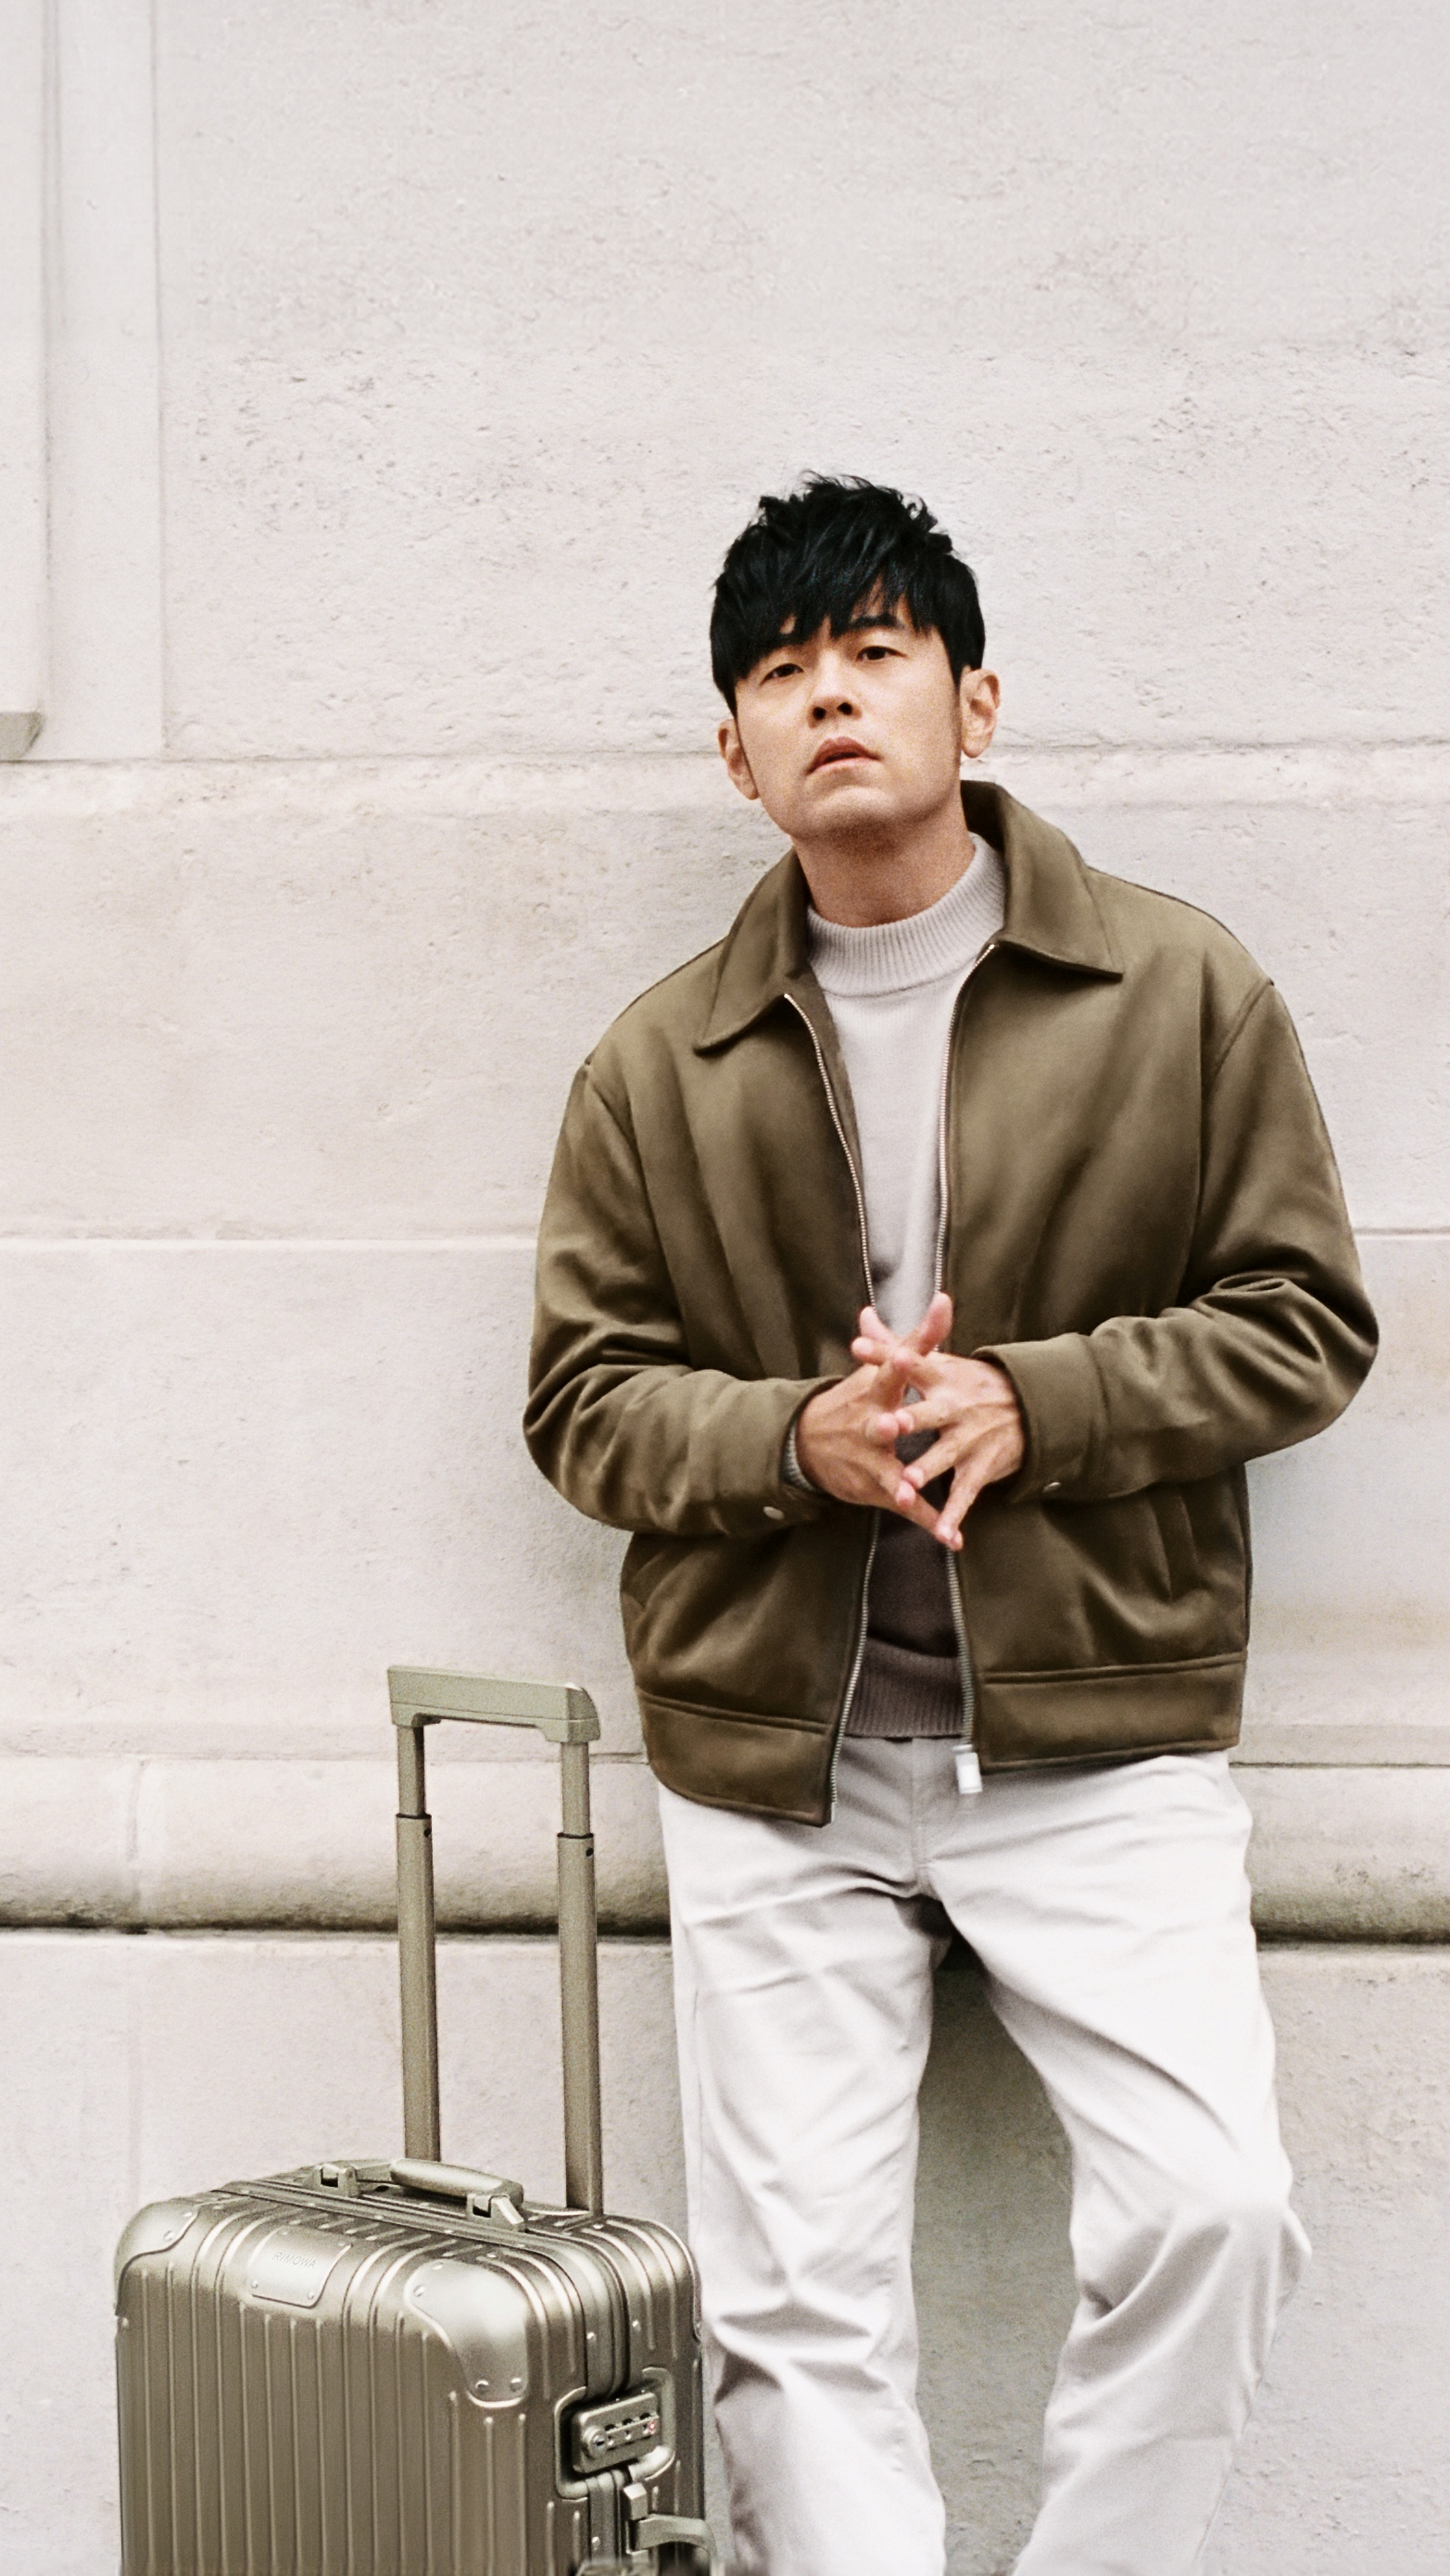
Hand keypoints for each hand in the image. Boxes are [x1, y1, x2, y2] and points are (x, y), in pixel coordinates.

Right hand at [794, 1292, 957, 1538]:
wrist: (806, 1445)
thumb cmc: (851, 1401)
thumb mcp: (872, 1369)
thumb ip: (901, 1338)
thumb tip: (920, 1300)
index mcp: (876, 1390)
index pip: (891, 1366)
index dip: (901, 1353)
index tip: (918, 1338)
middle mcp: (871, 1423)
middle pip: (880, 1421)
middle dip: (886, 1422)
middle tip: (892, 1421)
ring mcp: (872, 1458)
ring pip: (888, 1471)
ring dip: (899, 1481)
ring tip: (909, 1491)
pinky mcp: (877, 1487)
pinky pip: (906, 1506)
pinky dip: (928, 1521)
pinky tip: (951, 1537)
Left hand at [847, 1296, 1024, 1550]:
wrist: (1030, 1407)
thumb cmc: (971, 1383)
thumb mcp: (938, 1361)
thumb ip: (895, 1343)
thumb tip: (862, 1317)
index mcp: (941, 1378)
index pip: (910, 1362)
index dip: (885, 1354)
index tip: (858, 1346)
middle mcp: (955, 1407)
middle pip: (928, 1413)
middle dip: (909, 1420)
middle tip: (887, 1423)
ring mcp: (968, 1439)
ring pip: (944, 1456)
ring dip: (927, 1469)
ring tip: (907, 1482)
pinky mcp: (979, 1467)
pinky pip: (965, 1494)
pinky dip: (954, 1515)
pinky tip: (943, 1534)